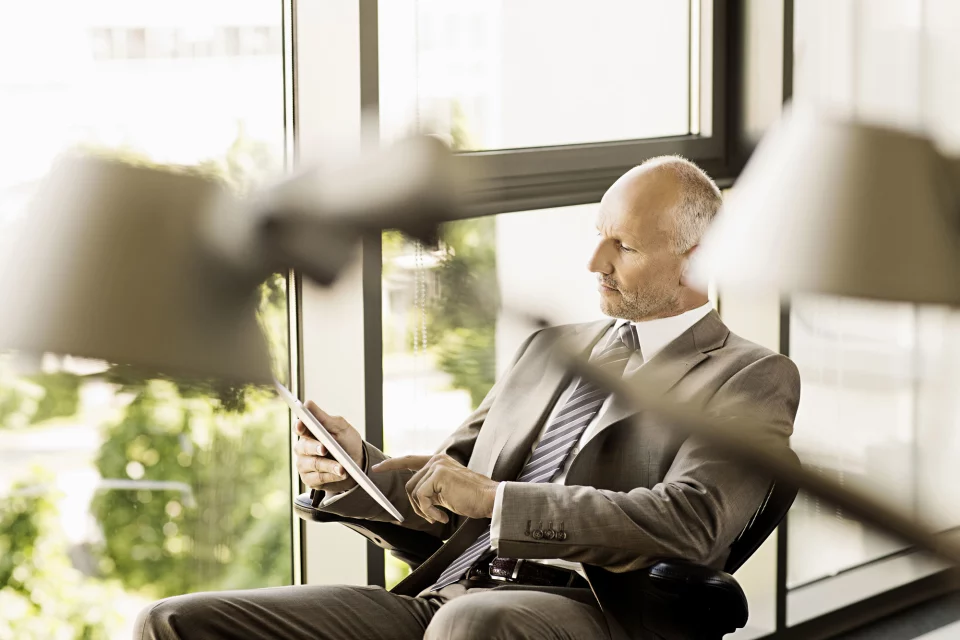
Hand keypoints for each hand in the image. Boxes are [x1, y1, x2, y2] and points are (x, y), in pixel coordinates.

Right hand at [294, 402, 363, 492]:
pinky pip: (317, 478)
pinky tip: (341, 474)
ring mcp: (304, 465)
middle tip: (325, 449)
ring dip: (329, 466)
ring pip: (313, 464)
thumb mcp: (341, 428)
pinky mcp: (309, 479)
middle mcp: (303, 448)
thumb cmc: (347, 443)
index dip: (300, 426)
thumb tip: (308, 404)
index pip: (300, 427)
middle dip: (316, 447)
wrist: (358, 465)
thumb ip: (325, 418)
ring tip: (343, 468)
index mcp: (309, 432)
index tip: (302, 425)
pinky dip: (331, 476)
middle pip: (305, 447)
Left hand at [372, 454, 498, 523]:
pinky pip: (422, 498)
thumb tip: (416, 496)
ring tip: (440, 515)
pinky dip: (430, 512)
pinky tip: (443, 515)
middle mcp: (437, 460)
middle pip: (410, 485)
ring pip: (414, 492)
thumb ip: (432, 489)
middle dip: (418, 506)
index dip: (392, 464)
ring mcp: (437, 466)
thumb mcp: (447, 491)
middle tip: (433, 516)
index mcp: (439, 462)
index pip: (410, 460)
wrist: (490, 500)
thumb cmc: (472, 499)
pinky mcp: (438, 475)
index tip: (377, 469)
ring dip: (425, 510)